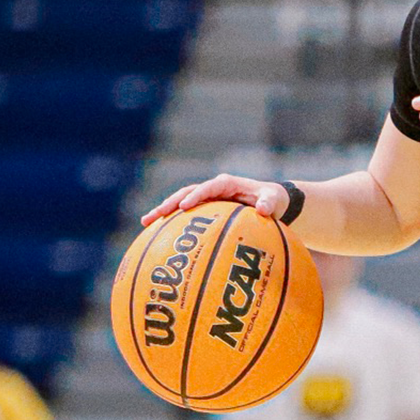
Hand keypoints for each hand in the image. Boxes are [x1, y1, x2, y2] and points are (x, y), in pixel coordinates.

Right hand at [142, 174, 285, 225]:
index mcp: (226, 184)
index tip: (184, 207)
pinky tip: (156, 236)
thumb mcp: (273, 200)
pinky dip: (172, 222)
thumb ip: (269, 203)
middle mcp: (213, 189)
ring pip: (181, 202)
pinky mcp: (204, 208)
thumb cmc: (272, 200)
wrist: (270, 201)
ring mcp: (207, 198)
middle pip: (186, 193)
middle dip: (170, 203)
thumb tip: (263, 210)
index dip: (196, 196)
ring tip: (146, 223)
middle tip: (154, 216)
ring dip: (164, 211)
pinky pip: (186, 214)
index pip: (208, 188)